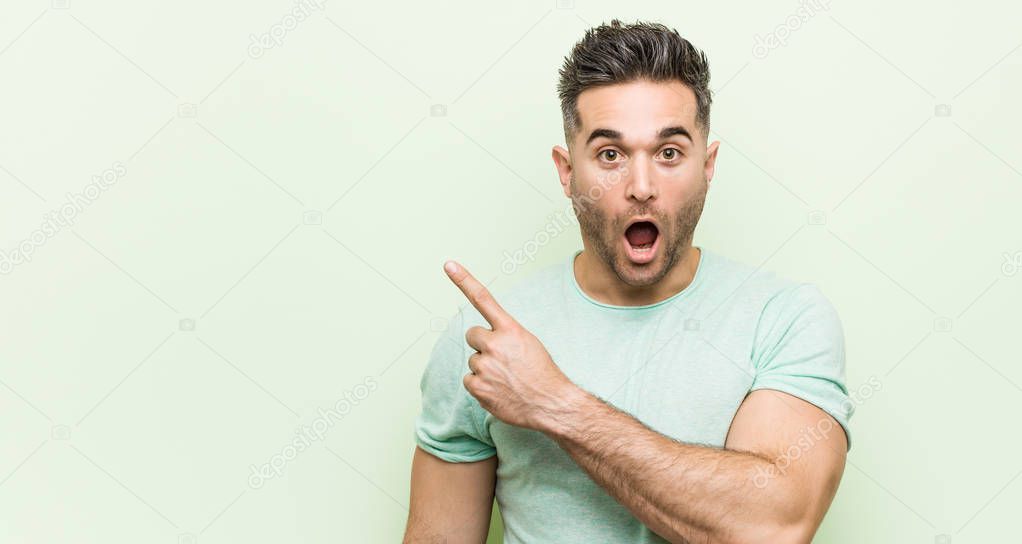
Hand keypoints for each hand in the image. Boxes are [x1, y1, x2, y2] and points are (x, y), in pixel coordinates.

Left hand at [443, 260, 578, 431]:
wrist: (551, 404)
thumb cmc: (542, 373)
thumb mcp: (529, 343)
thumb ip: (506, 335)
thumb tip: (484, 339)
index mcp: (510, 329)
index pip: (483, 299)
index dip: (463, 280)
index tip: (448, 265)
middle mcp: (495, 344)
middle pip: (472, 335)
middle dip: (482, 344)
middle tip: (501, 358)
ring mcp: (485, 366)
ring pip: (473, 360)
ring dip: (484, 368)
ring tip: (506, 378)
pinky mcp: (478, 387)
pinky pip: (469, 380)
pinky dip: (481, 386)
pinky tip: (499, 390)